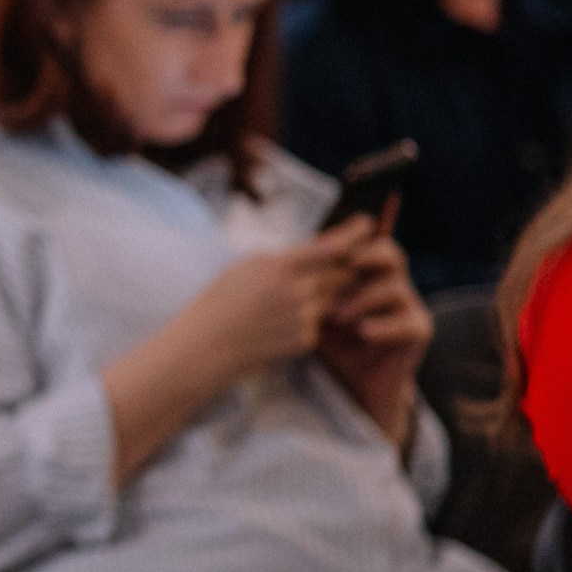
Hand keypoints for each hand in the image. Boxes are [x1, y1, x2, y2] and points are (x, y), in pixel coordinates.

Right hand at [171, 218, 375, 383]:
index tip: (368, 224)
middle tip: (355, 255)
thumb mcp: (245, 268)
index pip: (332, 247)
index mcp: (278, 266)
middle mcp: (296, 291)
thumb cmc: (218, 302)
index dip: (355, 234)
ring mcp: (303, 317)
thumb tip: (318, 250)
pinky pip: (318, 321)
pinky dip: (308, 318)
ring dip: (325, 292)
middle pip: (342, 272)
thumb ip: (282, 260)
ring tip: (292, 296)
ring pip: (332, 297)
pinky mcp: (305, 339)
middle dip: (350, 264)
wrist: (204, 347)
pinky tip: (280, 322)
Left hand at [315, 215, 428, 449]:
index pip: (365, 243)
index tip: (318, 250)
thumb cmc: (328, 340)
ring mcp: (409, 305)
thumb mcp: (315, 310)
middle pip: (390, 254)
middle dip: (365, 259)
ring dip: (364, 299)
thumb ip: (310, 284)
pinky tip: (363, 332)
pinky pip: (409, 321)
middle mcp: (392, 282)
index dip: (345, 243)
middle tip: (342, 269)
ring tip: (338, 317)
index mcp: (368, 271)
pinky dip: (384, 326)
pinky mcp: (418, 330)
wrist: (351, 380)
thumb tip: (282, 256)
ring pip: (396, 287)